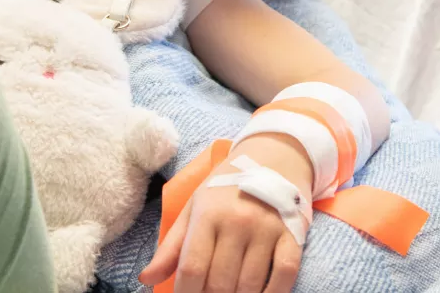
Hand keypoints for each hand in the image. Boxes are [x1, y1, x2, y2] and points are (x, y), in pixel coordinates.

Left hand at [139, 135, 312, 292]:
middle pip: (221, 282)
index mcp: (208, 215)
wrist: (274, 158)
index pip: (193, 268)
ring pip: (250, 284)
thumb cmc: (227, 189)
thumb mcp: (194, 209)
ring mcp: (267, 229)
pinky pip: (284, 274)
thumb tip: (146, 279)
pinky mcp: (293, 234)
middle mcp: (238, 222)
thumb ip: (171, 248)